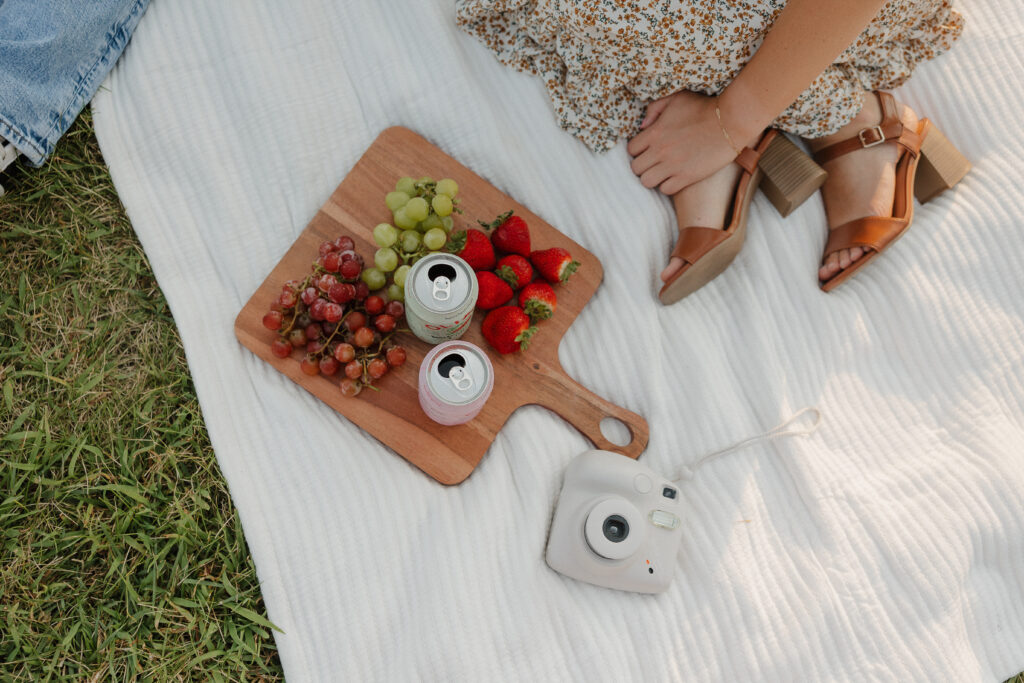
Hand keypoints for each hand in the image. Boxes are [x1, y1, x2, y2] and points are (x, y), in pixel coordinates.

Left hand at [627, 91, 757, 195]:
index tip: (648, 149)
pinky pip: (665, 189)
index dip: (638, 150)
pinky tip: (676, 177)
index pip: (631, 150)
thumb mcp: (676, 98)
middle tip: (655, 162)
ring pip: (647, 182)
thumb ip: (654, 109)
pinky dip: (668, 185)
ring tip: (663, 171)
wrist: (731, 122)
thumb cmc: (704, 108)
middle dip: (643, 165)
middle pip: (635, 169)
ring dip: (653, 177)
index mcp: (655, 132)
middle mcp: (660, 150)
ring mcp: (672, 165)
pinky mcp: (686, 177)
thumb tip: (643, 127)